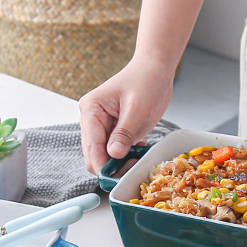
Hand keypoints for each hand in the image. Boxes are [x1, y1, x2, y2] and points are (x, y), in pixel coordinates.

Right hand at [79, 56, 173, 173]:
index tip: (119, 178)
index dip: (104, 166)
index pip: (91, 147)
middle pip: (93, 156)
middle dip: (111, 167)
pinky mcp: (113, 132)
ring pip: (103, 157)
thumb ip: (124, 132)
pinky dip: (125, 157)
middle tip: (133, 167)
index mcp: (91, 110)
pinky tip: (139, 149)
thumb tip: (113, 154)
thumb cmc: (146, 80)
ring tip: (138, 156)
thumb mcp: (137, 107)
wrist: (155, 69)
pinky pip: (114, 153)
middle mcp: (91, 120)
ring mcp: (101, 127)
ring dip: (119, 163)